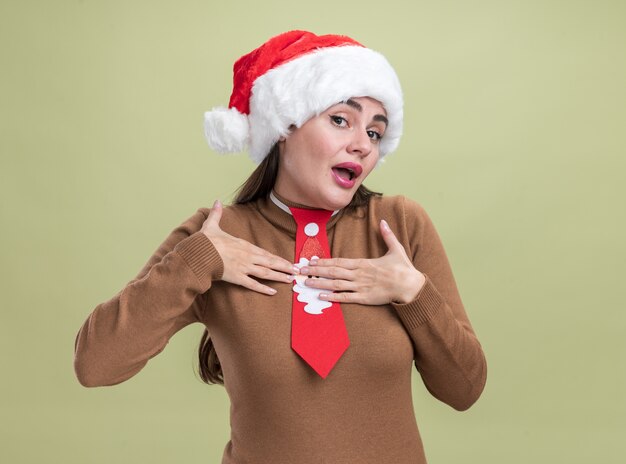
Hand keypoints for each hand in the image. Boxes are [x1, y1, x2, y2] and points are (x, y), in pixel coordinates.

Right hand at [201, 200, 297, 294]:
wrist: (198, 253)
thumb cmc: (205, 241)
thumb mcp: (211, 225)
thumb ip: (216, 214)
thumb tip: (216, 201)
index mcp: (244, 245)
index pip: (265, 253)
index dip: (277, 258)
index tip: (288, 262)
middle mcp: (248, 256)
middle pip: (270, 262)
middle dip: (284, 267)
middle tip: (297, 271)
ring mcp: (243, 267)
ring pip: (265, 273)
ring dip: (279, 276)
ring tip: (290, 280)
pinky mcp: (237, 277)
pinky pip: (253, 284)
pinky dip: (263, 289)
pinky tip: (273, 292)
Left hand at [299, 219, 425, 304]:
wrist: (411, 286)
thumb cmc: (404, 268)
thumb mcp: (396, 249)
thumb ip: (387, 235)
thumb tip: (383, 221)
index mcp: (364, 263)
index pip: (339, 261)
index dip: (324, 261)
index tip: (312, 261)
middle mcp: (359, 274)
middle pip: (333, 272)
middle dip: (316, 271)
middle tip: (301, 271)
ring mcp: (361, 286)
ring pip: (336, 284)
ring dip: (320, 283)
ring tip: (307, 283)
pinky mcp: (365, 298)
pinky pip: (346, 297)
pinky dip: (333, 297)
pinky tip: (322, 296)